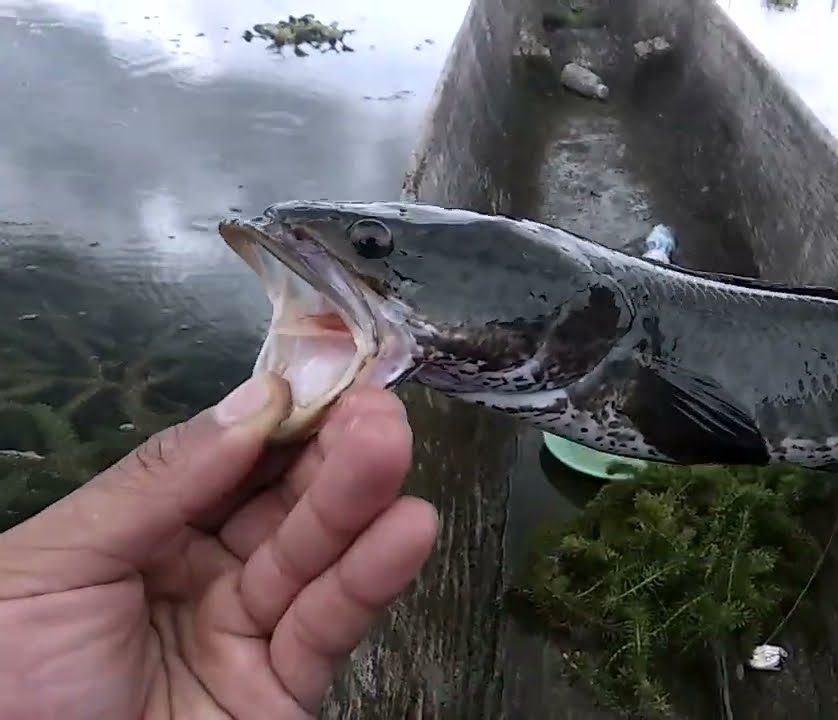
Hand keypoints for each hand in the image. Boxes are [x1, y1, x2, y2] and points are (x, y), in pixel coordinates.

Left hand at [0, 374, 438, 718]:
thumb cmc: (7, 672)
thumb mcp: (53, 562)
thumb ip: (158, 483)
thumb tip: (256, 400)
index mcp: (142, 533)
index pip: (228, 463)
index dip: (278, 418)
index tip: (325, 373)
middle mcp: (204, 574)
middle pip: (283, 504)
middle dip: (330, 450)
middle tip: (375, 403)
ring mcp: (247, 633)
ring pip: (314, 557)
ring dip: (359, 500)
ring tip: (393, 444)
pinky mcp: (283, 692)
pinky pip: (330, 629)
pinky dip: (372, 580)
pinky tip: (409, 528)